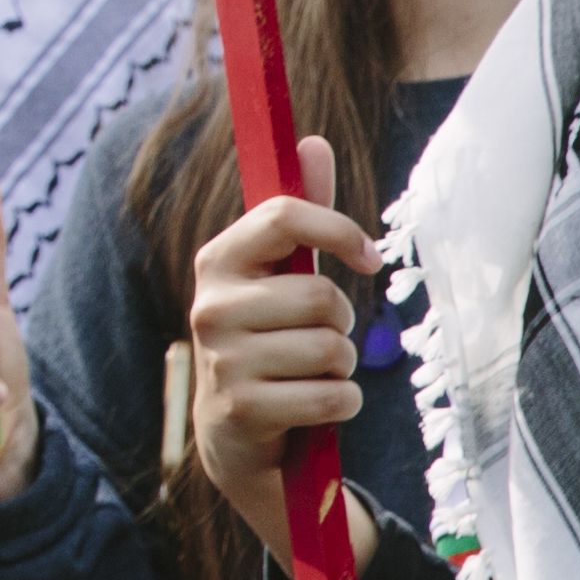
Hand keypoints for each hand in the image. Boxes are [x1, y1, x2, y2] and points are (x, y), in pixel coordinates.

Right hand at [185, 132, 375, 567]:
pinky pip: (332, 395)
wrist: (235, 439)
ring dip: (340, 369)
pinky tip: (312, 408)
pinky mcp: (241, 409)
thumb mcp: (279, 279)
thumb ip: (301, 216)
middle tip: (318, 340)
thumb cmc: (269, 345)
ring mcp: (221, 359)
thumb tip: (313, 141)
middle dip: (341, 323)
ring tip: (309, 376)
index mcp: (218, 261)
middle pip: (322, 295)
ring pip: (332, 348)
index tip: (370, 254)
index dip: (338, 229)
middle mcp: (210, 304)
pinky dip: (341, 405)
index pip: (281, 216)